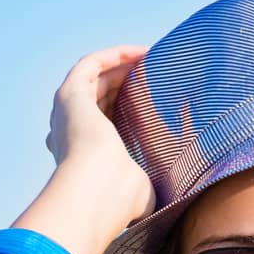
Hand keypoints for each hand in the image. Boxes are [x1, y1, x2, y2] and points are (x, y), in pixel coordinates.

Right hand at [42, 46, 157, 231]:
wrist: (98, 191)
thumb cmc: (121, 199)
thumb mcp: (146, 185)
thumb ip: (157, 179)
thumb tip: (186, 181)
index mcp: (85, 157)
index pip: (108, 125)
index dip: (132, 109)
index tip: (158, 102)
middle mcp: (71, 132)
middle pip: (101, 98)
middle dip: (129, 84)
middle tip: (159, 76)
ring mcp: (67, 112)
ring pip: (95, 79)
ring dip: (123, 67)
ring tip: (153, 60)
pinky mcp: (69, 95)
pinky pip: (90, 65)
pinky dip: (114, 56)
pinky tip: (140, 53)